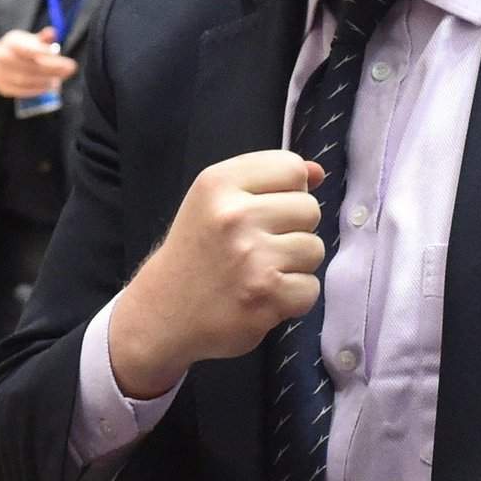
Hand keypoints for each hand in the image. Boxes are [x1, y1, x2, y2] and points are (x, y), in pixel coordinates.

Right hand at [0, 27, 77, 98]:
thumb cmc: (18, 50)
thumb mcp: (27, 40)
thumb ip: (42, 38)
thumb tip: (53, 32)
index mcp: (11, 43)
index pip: (28, 49)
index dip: (46, 53)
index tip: (62, 56)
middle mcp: (3, 58)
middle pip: (30, 66)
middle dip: (52, 69)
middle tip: (70, 69)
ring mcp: (1, 74)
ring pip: (26, 80)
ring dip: (45, 81)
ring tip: (59, 80)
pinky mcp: (3, 88)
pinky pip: (22, 91)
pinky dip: (37, 90)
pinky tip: (48, 87)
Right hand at [107, 150, 325, 398]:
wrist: (162, 312)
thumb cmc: (196, 250)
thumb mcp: (217, 200)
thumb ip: (267, 178)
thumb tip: (318, 172)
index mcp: (219, 183)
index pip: (291, 167)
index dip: (288, 190)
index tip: (265, 210)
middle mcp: (235, 216)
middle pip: (309, 208)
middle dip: (293, 228)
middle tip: (262, 245)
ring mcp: (252, 258)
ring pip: (315, 248)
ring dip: (296, 264)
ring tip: (263, 270)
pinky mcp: (266, 297)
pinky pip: (311, 288)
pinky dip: (293, 297)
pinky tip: (265, 296)